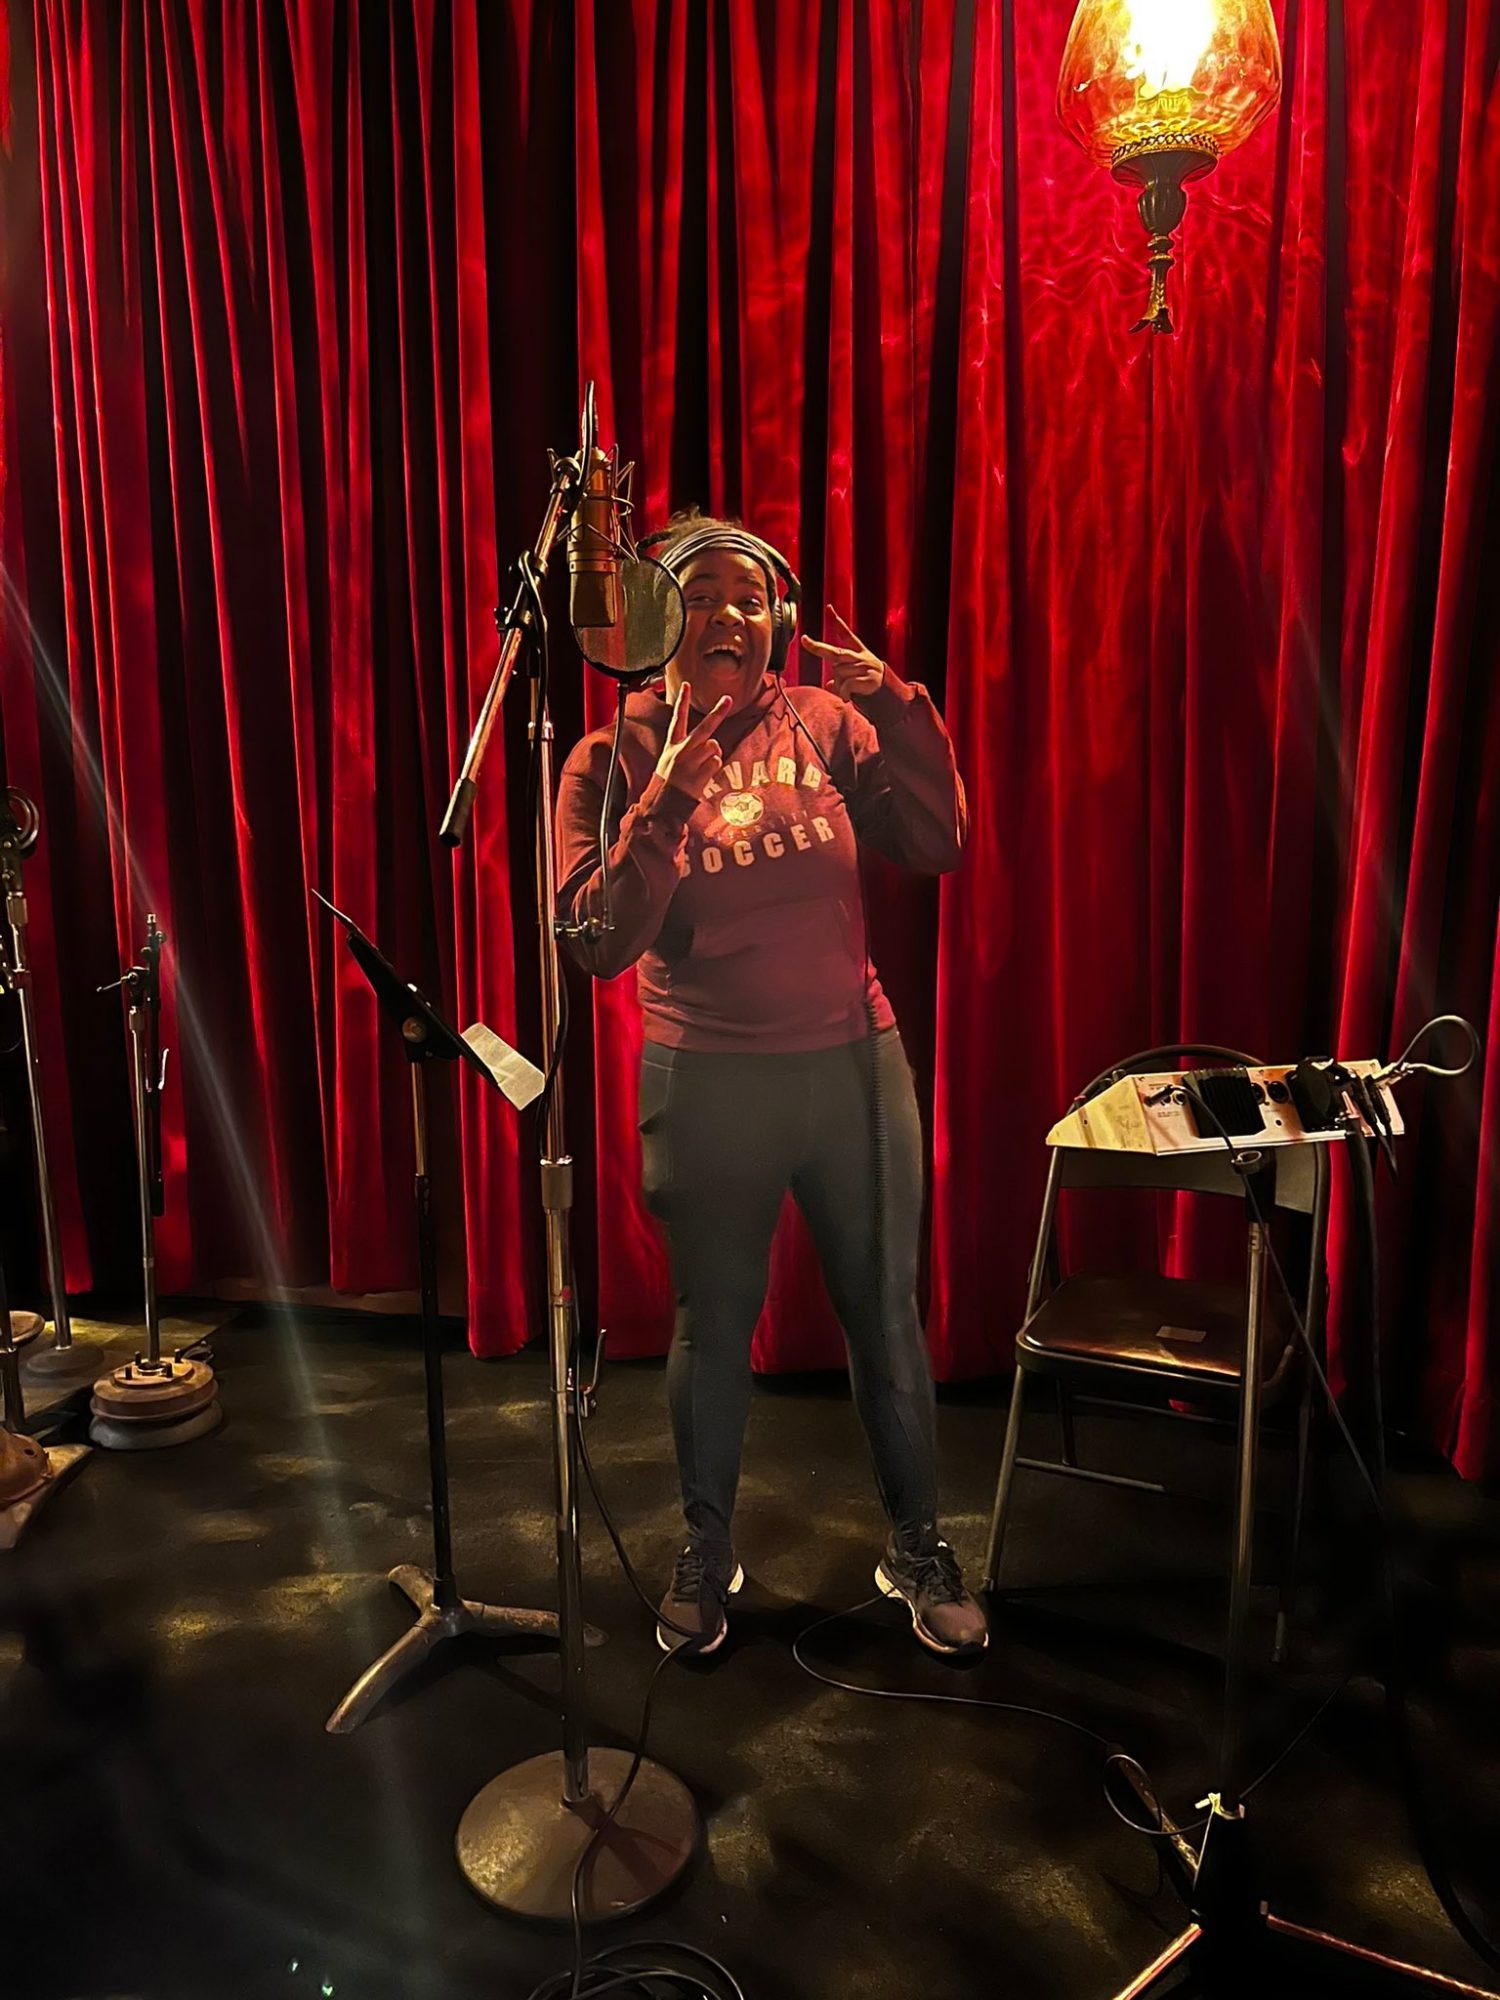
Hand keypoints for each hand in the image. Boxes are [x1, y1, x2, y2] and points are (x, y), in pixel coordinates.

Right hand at [656, 685, 730, 800]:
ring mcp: (692, 762)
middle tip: (728, 699)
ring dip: (714, 755)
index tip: (686, 684)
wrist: (663, 805)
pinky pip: (717, 762)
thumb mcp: (669, 761)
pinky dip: (714, 768)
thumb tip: (714, 744)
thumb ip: (688, 749)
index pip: (678, 719)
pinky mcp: (700, 774)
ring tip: (702, 766)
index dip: (682, 701)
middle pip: (704, 728)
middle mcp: (682, 751)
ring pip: (714, 746)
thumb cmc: (668, 783)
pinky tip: (703, 776)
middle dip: (718, 712)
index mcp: (672, 746)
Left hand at [800, 606, 885, 700]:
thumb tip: (828, 684)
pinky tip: (850, 697)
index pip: (846, 634)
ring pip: (838, 674)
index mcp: (858, 652)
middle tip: (804, 640)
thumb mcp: (856, 677)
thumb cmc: (869, 685)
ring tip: (849, 691)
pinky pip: (845, 685)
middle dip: (817, 647)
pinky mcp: (866, 678)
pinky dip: (844, 693)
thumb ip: (840, 680)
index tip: (828, 608)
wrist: (889, 694)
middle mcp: (860, 657)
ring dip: (840, 685)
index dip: (837, 621)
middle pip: (835, 652)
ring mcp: (863, 667)